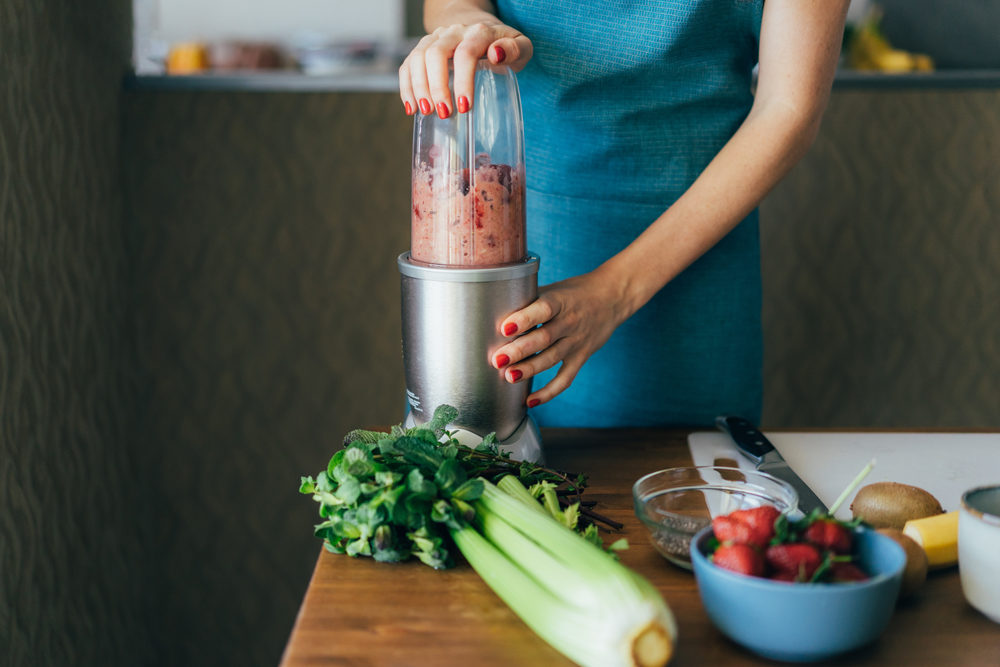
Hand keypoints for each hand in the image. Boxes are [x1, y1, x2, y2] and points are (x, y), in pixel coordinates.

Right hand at [398, 21, 531, 118]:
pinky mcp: (423, 49)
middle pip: (435, 54)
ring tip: (427, 112)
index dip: (463, 80)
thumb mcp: (520, 47)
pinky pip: (408, 64)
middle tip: (445, 113)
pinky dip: (406, 87)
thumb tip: (495, 55)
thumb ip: (515, 49)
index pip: (465, 52)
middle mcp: (453, 32)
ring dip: (419, 87)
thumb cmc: (504, 46)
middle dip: (437, 86)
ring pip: (417, 57)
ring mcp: (435, 39)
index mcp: (478, 32)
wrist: (480, 30)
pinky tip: (412, 108)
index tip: (464, 107)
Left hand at [491, 270, 633, 407]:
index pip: (543, 309)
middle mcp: (570, 322)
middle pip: (544, 338)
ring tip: (509, 377)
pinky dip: (549, 392)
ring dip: (529, 370)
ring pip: (551, 359)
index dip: (524, 319)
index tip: (504, 328)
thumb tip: (495, 310)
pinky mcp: (581, 357)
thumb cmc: (575, 292)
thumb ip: (530, 300)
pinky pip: (565, 378)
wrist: (612, 297)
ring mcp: (576, 342)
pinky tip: (530, 401)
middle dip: (519, 350)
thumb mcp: (555, 289)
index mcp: (561, 301)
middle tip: (498, 359)